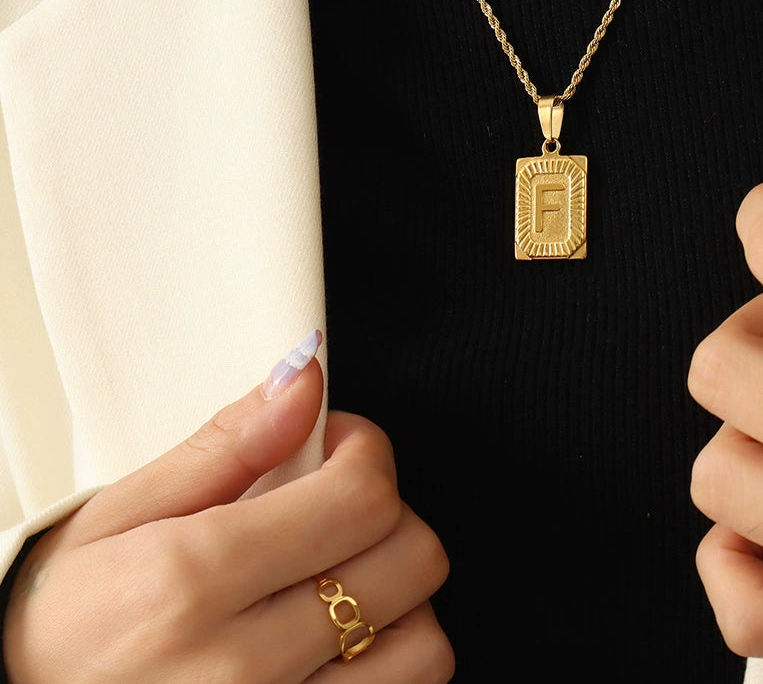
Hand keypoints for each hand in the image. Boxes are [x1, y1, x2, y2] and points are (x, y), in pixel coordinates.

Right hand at [2, 336, 452, 682]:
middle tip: (336, 506)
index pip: (361, 497)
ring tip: (336, 580)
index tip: (339, 446)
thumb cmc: (69, 620)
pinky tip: (338, 639)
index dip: (367, 451)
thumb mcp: (123, 511)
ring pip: (424, 644)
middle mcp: (240, 667)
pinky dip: (389, 661)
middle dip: (386, 512)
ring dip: (396, 598)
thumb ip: (228, 442)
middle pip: (411, 561)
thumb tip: (303, 379)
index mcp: (193, 579)